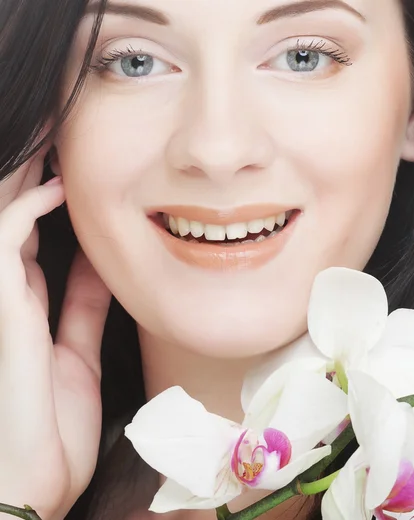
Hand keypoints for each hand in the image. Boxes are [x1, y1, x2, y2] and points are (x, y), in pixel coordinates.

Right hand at [0, 152, 111, 518]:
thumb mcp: (78, 354)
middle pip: (12, 213)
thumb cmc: (49, 424)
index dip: (49, 194)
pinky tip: (57, 185)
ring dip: (22, 174)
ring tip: (49, 131)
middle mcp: (6, 292)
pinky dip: (26, 210)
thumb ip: (84, 309)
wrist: (31, 481)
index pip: (31, 233)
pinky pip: (3, 243)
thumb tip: (103, 265)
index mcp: (26, 302)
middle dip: (32, 169)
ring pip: (1, 218)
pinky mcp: (0, 311)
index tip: (76, 161)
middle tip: (57, 126)